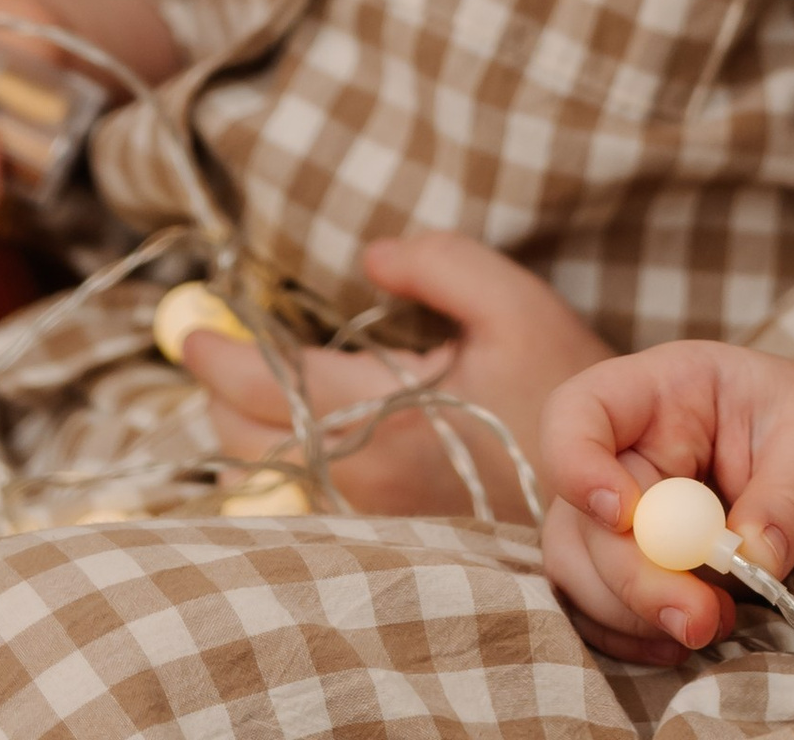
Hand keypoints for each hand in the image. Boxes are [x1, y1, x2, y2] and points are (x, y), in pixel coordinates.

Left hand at [181, 235, 611, 515]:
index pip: (267, 390)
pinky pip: (304, 502)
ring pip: (269, 481)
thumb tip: (369, 257)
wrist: (601, 483)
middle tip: (221, 349)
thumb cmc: (559, 388)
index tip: (192, 330)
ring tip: (255, 390)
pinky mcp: (385, 536)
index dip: (218, 358)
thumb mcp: (512, 302)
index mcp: (384, 419)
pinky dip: (280, 466)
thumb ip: (437, 262)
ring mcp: (371, 517)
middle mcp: (362, 480)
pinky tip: (299, 435)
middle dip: (222, 393)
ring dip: (246, 433)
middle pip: (248, 442)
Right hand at [539, 342, 793, 666]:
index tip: (626, 517)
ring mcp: (634, 514)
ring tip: (712, 626)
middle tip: (700, 617)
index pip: (581, 410)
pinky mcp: (645, 568)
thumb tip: (747, 563)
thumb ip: (786, 502)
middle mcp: (635, 450)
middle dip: (632, 576)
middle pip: (581, 514)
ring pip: (581, 570)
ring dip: (632, 613)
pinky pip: (606, 611)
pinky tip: (687, 641)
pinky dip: (635, 636)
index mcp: (669, 390)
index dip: (578, 464)